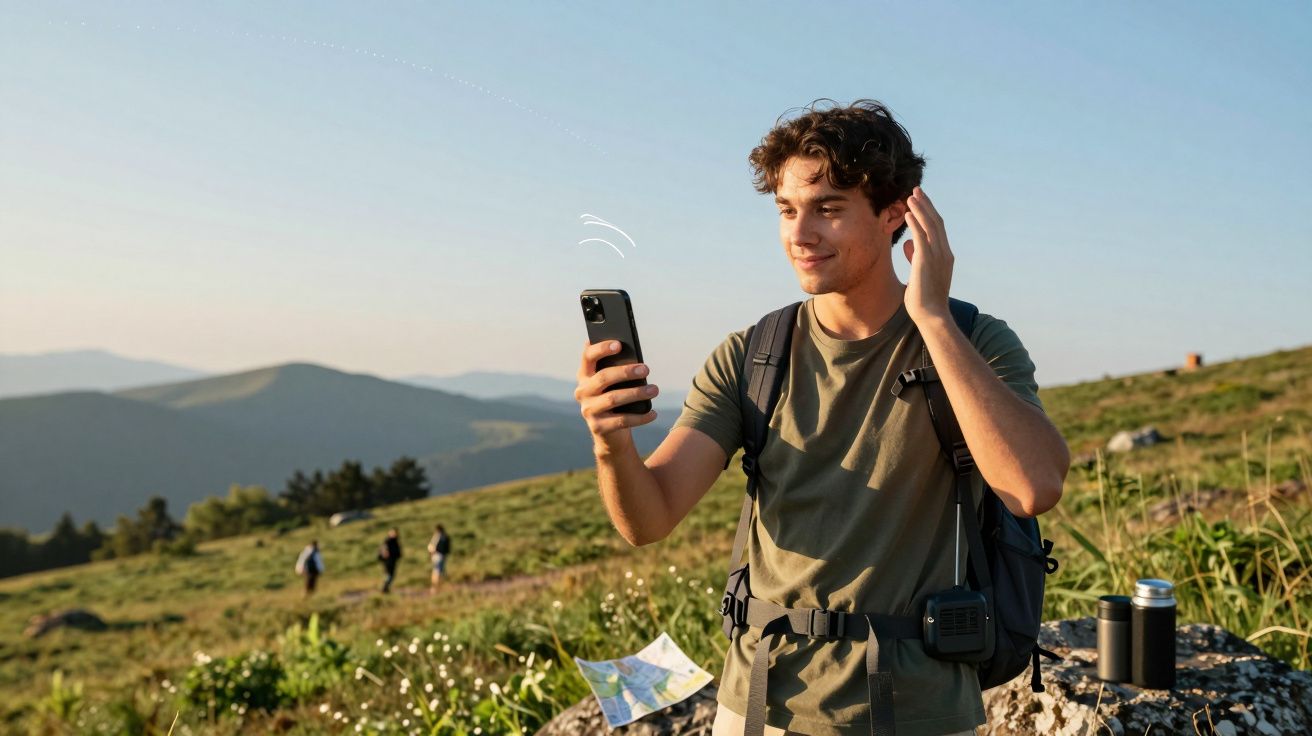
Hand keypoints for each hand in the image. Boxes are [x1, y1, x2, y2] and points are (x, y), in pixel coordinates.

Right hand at [574, 340, 658, 443]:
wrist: (610, 434)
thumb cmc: (616, 400)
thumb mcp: (614, 384)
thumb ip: (618, 370)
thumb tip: (637, 361)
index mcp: (585, 375)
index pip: (588, 357)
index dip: (601, 349)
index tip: (618, 345)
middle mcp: (582, 391)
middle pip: (603, 378)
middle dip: (625, 372)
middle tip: (646, 369)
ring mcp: (588, 410)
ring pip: (613, 399)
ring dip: (636, 393)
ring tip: (654, 390)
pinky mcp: (598, 427)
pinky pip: (622, 420)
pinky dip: (640, 417)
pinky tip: (653, 412)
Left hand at [901, 186, 953, 323]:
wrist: (931, 315)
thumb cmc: (923, 299)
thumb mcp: (919, 273)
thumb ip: (915, 257)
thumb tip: (908, 244)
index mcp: (945, 256)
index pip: (938, 228)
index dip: (929, 213)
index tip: (920, 201)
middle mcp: (944, 253)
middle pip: (936, 222)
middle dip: (926, 205)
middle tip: (916, 190)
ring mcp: (938, 256)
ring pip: (930, 225)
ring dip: (920, 209)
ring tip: (911, 196)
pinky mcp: (927, 260)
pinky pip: (922, 236)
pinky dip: (916, 222)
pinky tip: (908, 213)